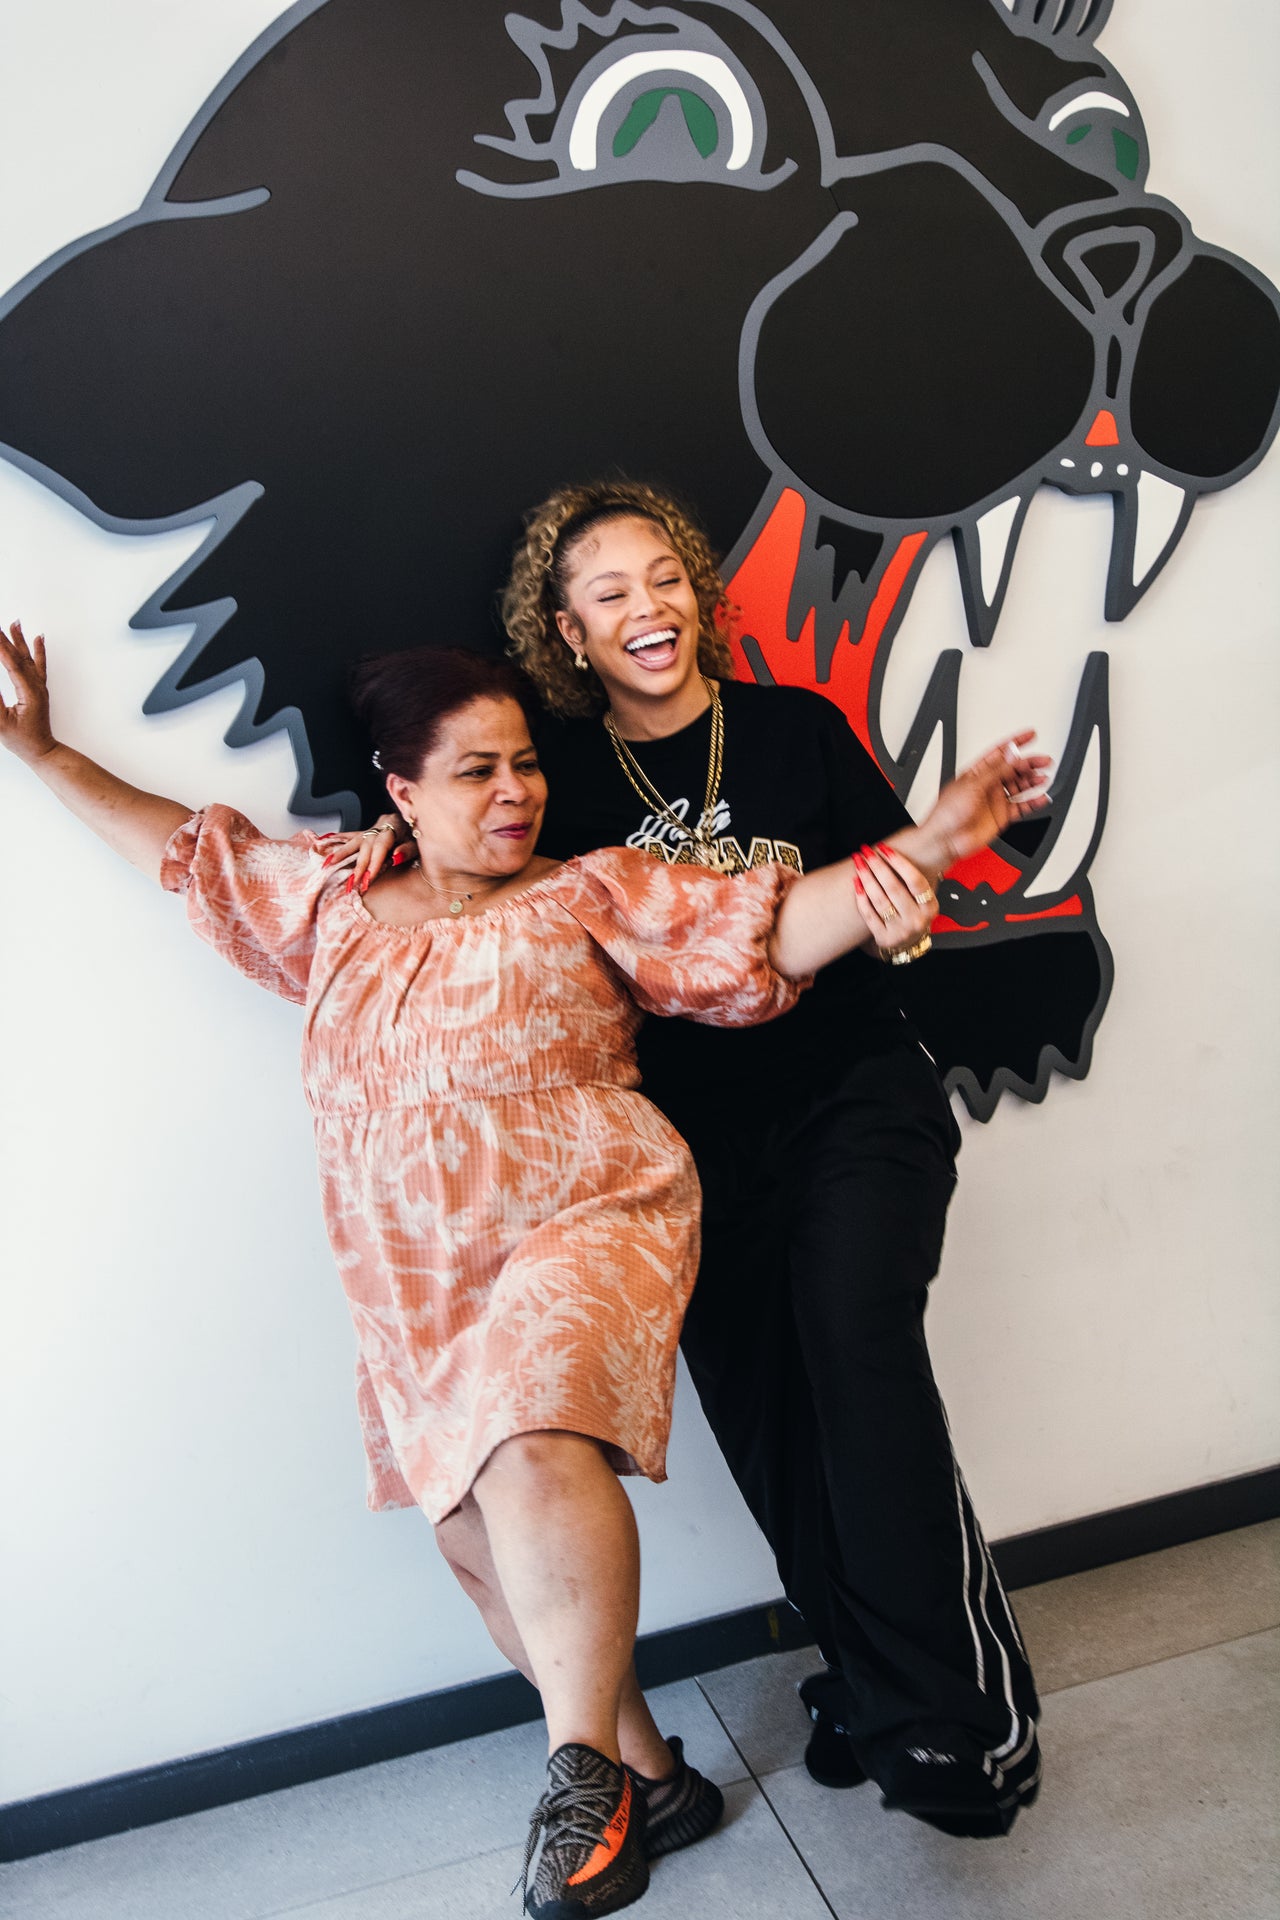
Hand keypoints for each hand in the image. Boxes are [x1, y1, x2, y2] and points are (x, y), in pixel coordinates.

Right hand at [0, 620, 56, 764]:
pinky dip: (38, 650)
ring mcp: (40, 687)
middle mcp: (37, 686)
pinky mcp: (39, 689)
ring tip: (15, 622)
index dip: (1, 648)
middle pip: (19, 657)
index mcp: (29, 693)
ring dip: (21, 639)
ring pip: (29, 658)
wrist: (42, 751)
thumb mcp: (2, 724)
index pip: (11, 664)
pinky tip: (37, 638)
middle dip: (6, 639)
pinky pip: (39, 665)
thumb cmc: (22, 741)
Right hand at [315, 812, 411, 891]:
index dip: (374, 862)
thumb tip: (395, 857)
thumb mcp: (420, 843)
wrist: (420, 821)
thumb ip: (408, 850)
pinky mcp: (368, 831)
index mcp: (395, 825)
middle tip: (352, 883)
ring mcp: (373, 827)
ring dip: (341, 854)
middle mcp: (381, 825)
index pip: (381, 846)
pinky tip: (323, 841)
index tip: (367, 879)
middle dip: (359, 866)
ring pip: (354, 841)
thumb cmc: (420, 836)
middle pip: (366, 847)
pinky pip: (351, 836)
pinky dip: (339, 841)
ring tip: (328, 864)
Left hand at [852, 844, 937, 956]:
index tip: (883, 848)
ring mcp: (901, 931)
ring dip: (866, 878)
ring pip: (880, 900)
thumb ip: (914, 879)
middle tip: (866, 851)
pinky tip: (856, 882)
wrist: (907, 944)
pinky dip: (861, 897)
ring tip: (858, 862)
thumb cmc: (912, 912)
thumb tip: (897, 849)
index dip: (898, 862)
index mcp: (930, 907)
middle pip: (894, 888)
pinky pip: (869, 915)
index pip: (915, 880)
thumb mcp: (921, 898)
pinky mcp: (884, 939)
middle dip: (877, 866)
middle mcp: (918, 920)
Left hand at [919, 732, 1051, 869]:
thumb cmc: (947, 813)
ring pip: (1019, 786)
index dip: (1015, 742)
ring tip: (1043, 777)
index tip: (1030, 735)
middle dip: (1029, 763)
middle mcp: (988, 784)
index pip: (1000, 752)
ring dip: (1032, 781)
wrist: (945, 840)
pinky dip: (1033, 802)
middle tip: (1044, 760)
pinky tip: (1041, 797)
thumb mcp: (972, 785)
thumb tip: (1011, 755)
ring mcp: (995, 800)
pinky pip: (1021, 807)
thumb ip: (995, 770)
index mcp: (977, 772)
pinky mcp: (1001, 816)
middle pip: (1013, 768)